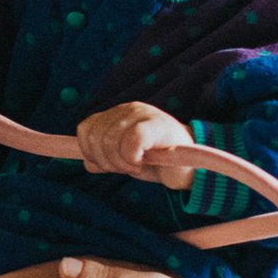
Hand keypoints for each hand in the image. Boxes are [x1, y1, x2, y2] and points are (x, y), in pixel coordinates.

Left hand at [75, 102, 193, 189]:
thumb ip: (105, 159)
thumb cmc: (157, 161)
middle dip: (107, 161)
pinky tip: (143, 162)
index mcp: (117, 115)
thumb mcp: (124, 160)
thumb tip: (88, 164)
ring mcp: (144, 115)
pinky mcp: (158, 125)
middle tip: (126, 168)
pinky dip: (132, 157)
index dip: (89, 151)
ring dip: (121, 162)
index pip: (86, 129)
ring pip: (111, 139)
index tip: (106, 165)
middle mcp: (128, 110)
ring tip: (136, 166)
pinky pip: (132, 140)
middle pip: (97, 137)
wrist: (191, 166)